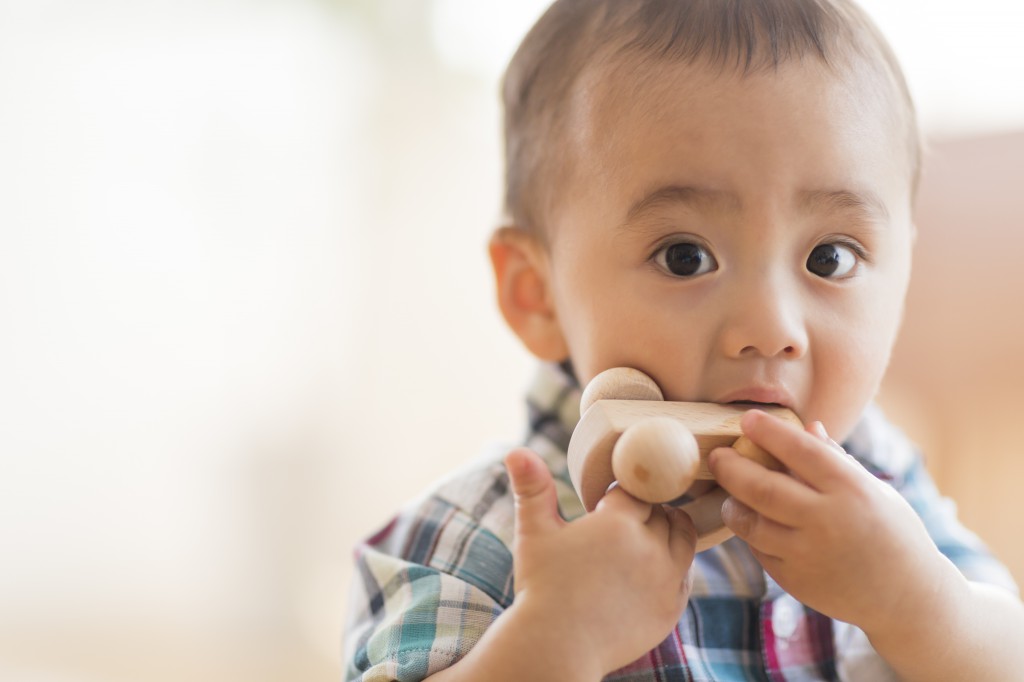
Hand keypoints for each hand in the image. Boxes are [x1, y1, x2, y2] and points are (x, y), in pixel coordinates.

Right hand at [505, 447, 696, 675]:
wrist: (556, 646)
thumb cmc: (541, 586)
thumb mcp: (534, 533)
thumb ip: (532, 488)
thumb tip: (516, 450)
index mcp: (618, 522)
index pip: (636, 491)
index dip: (619, 497)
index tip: (604, 506)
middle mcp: (650, 547)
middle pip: (662, 512)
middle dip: (645, 513)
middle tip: (623, 522)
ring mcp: (666, 579)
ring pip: (683, 538)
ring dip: (667, 532)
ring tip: (644, 537)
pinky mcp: (671, 607)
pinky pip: (684, 575)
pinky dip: (673, 567)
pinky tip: (650, 569)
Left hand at [708, 411, 947, 634]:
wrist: (908, 598)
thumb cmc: (891, 532)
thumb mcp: (874, 490)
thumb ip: (835, 460)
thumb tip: (807, 426)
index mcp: (851, 490)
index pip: (800, 450)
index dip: (768, 432)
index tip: (746, 419)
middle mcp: (828, 521)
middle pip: (762, 488)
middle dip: (731, 468)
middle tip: (717, 456)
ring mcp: (809, 554)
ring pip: (751, 523)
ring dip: (732, 504)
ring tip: (730, 494)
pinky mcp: (796, 581)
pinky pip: (759, 551)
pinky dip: (750, 534)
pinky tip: (753, 523)